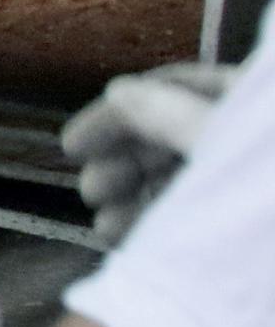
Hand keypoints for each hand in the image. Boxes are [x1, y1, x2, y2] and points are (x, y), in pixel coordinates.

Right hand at [60, 61, 236, 241]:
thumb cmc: (265, 189)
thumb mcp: (217, 141)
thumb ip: (172, 115)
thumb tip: (119, 91)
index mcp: (250, 99)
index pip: (174, 88)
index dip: (117, 114)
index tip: (72, 147)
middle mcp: (245, 130)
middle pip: (172, 132)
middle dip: (123, 163)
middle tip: (92, 192)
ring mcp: (245, 172)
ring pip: (178, 173)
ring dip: (133, 196)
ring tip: (105, 226)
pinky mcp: (243, 213)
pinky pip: (195, 207)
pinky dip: (156, 218)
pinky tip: (128, 237)